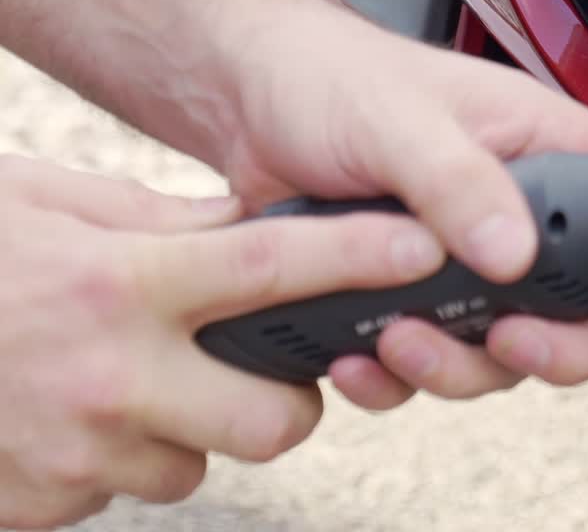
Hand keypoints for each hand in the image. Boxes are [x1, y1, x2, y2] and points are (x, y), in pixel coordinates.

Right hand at [0, 155, 451, 528]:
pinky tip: (62, 413)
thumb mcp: (42, 206)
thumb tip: (238, 230)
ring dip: (184, 433)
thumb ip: (150, 224)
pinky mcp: (39, 507)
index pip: (273, 269)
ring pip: (198, 467)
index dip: (362, 260)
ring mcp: (72, 453)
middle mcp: (106, 373)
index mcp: (116, 280)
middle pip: (275, 422)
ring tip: (121, 380)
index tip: (426, 248)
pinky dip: (114, 459)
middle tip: (251, 365)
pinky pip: (121, 493)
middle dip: (283, 402)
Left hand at [218, 5, 587, 409]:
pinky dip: (398, 378)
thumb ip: (458, 181)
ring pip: (509, 349)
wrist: (249, 100)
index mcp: (544, 149)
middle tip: (508, 345)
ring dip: (460, 368)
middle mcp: (520, 210)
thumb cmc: (330, 78)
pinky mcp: (417, 296)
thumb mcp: (396, 120)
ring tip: (399, 341)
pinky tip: (356, 355)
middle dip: (558, 347)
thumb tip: (514, 253)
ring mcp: (471, 260)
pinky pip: (434, 360)